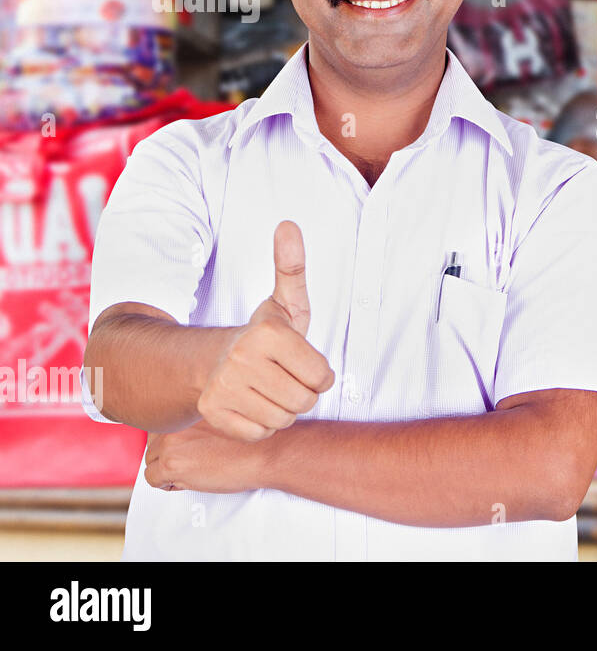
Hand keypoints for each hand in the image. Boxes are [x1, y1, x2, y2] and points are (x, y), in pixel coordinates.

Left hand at [145, 419, 271, 493]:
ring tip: (196, 470)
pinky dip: (168, 485)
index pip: (163, 426)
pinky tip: (192, 479)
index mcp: (190, 408)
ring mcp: (172, 442)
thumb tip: (185, 436)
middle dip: (170, 456)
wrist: (268, 452)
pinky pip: (152, 480)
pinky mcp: (172, 464)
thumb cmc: (254, 439)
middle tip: (195, 462)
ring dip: (169, 470)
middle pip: (154, 445)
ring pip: (151, 462)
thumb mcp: (226, 418)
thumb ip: (201, 421)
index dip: (176, 442)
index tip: (189, 449)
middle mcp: (177, 422)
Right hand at [197, 221, 334, 440]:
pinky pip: (260, 433)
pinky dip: (260, 425)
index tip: (302, 362)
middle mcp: (242, 359)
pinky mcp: (212, 412)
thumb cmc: (263, 335)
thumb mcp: (285, 302)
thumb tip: (288, 225)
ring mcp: (223, 387)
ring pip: (283, 420)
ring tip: (268, 389)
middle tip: (284, 377)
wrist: (213, 360)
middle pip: (304, 401)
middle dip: (302, 394)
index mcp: (268, 333)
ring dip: (282, 410)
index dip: (319, 375)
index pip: (323, 377)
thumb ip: (292, 267)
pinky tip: (251, 404)